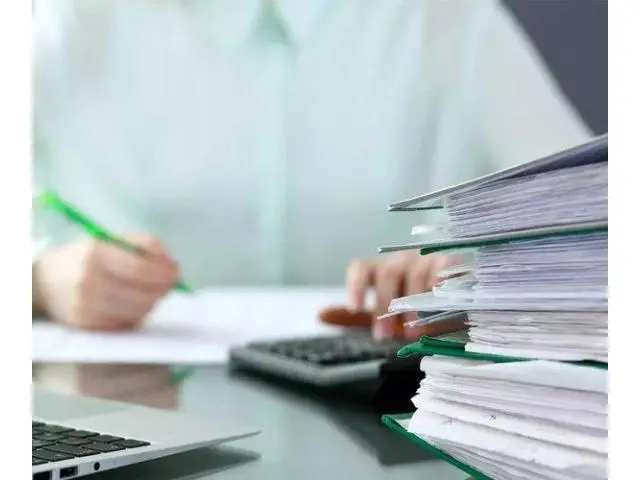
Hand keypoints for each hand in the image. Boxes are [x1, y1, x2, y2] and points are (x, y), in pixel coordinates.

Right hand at [33, 235, 179, 329]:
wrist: (46, 282)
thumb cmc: (88, 257)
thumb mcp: (112, 240)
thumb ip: (145, 244)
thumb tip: (171, 263)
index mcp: (95, 256)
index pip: (140, 269)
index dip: (164, 272)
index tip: (177, 270)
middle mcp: (89, 284)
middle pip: (143, 295)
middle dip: (164, 288)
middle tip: (171, 281)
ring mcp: (88, 308)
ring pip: (139, 311)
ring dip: (153, 300)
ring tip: (151, 289)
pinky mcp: (89, 326)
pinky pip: (127, 323)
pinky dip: (138, 312)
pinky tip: (134, 301)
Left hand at [346, 251, 457, 338]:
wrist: (453, 302)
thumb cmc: (414, 308)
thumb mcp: (383, 316)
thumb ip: (355, 318)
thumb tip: (320, 315)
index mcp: (381, 271)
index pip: (361, 268)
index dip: (356, 286)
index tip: (355, 308)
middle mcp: (401, 262)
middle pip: (387, 273)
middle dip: (383, 305)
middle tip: (383, 335)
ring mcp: (425, 261)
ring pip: (413, 273)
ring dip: (411, 305)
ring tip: (412, 331)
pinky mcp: (449, 264)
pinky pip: (441, 267)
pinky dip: (437, 280)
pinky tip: (435, 295)